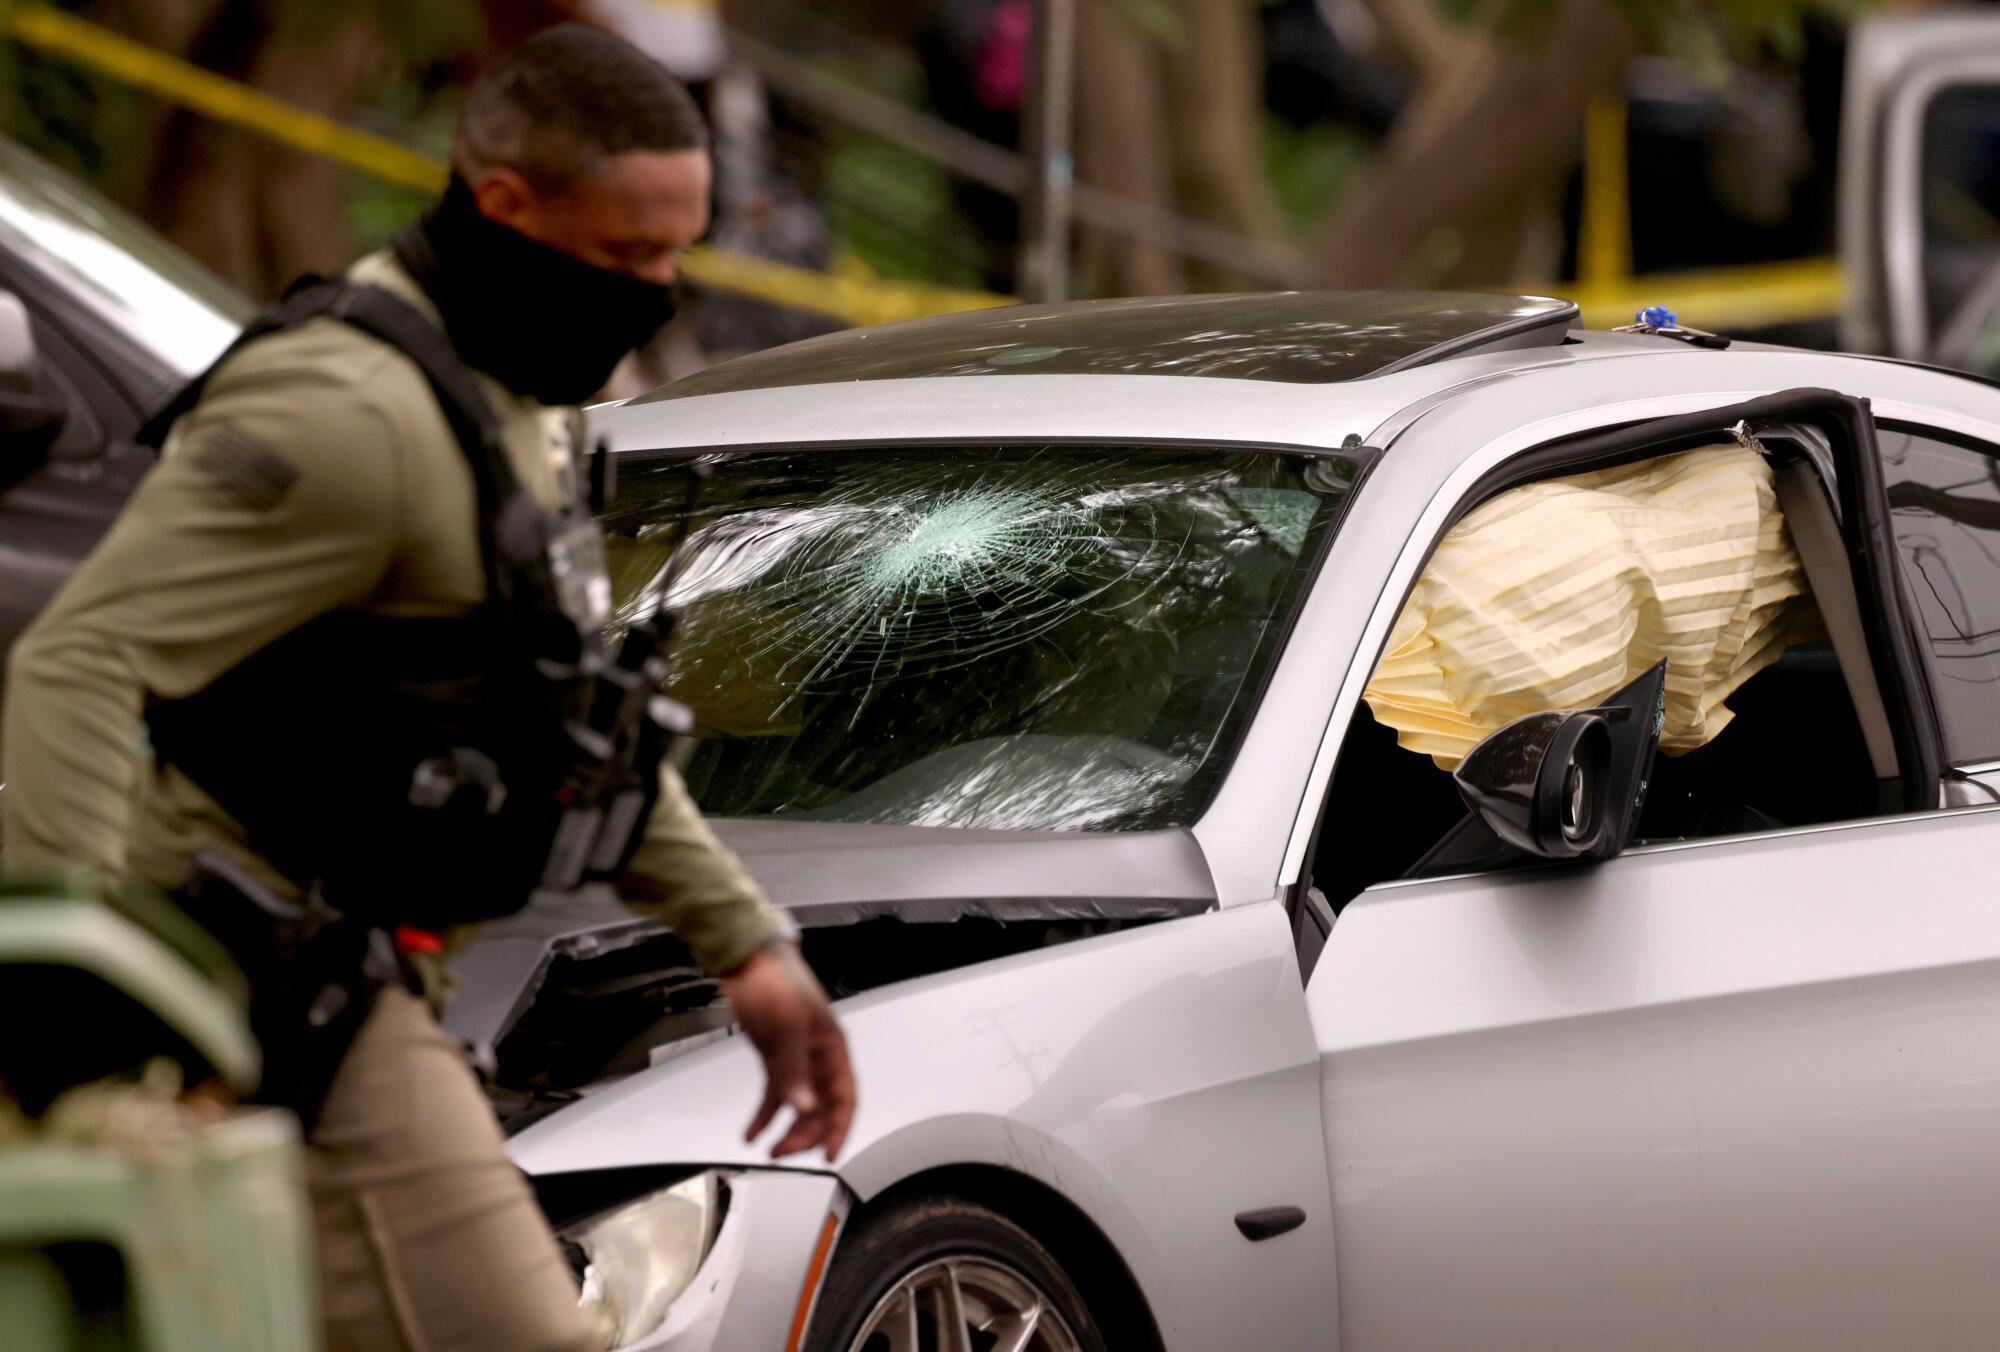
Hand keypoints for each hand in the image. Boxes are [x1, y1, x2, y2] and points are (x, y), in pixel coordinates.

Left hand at [722, 940, 854, 1159]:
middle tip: (784, 1151)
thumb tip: (803, 1106)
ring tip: (769, 1148)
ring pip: (799, 1106)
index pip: (844, 1097)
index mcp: (832, 1048)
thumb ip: (794, 1068)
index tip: (829, 1154)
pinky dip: (764, 1115)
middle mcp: (818, 1058)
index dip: (839, 1128)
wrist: (746, 961)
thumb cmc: (776, 980)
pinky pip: (775, 1094)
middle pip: (821, 1108)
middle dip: (806, 1134)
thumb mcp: (787, 1023)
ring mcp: (796, 1059)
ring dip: (787, 1129)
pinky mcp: (775, 1059)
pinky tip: (752, 1132)